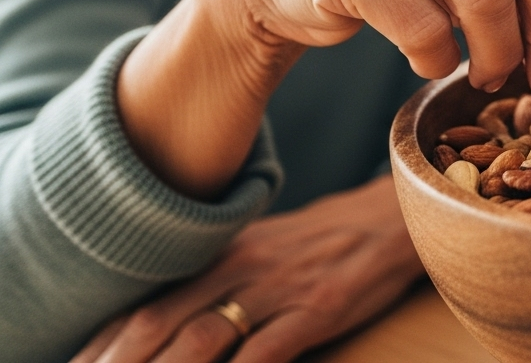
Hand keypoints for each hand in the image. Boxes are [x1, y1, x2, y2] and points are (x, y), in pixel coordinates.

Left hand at [74, 177, 422, 362]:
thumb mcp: (257, 251)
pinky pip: (265, 353)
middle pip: (157, 324)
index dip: (102, 343)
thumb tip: (158, 321)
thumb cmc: (318, 244)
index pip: (142, 304)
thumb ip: (210, 281)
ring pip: (201, 340)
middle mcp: (237, 269)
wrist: (389, 219)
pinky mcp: (316, 308)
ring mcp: (276, 289)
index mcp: (217, 256)